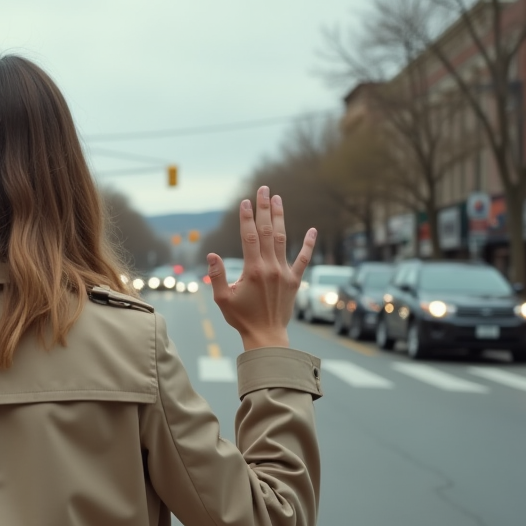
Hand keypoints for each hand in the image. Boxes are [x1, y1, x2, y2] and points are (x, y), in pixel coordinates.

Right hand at [207, 186, 316, 350]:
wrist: (266, 336)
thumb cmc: (242, 318)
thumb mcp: (222, 298)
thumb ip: (217, 276)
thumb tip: (212, 254)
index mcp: (253, 270)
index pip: (250, 237)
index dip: (247, 218)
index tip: (245, 201)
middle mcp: (271, 267)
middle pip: (268, 231)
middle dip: (265, 208)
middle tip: (264, 189)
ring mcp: (285, 273)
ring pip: (283, 239)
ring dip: (281, 217)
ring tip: (278, 199)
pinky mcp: (295, 280)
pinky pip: (303, 259)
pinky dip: (308, 244)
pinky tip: (313, 229)